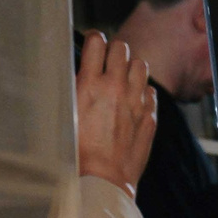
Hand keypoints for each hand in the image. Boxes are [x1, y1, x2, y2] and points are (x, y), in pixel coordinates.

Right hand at [76, 32, 156, 190]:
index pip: (97, 42)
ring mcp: (136, 102)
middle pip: (121, 48)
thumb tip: (79, 71)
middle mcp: (116, 88)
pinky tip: (134, 99)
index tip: (94, 44)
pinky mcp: (149, 117)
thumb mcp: (65, 113)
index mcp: (90, 84)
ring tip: (124, 77)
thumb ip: (74, 87)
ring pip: (141, 65)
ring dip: (131, 67)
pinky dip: (143, 90)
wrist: (103, 178)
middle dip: (114, 51)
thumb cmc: (78, 151)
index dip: (94, 39)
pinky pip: (151, 91)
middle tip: (108, 61)